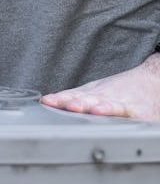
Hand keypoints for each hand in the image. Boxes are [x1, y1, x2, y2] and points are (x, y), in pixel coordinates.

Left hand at [40, 53, 159, 120]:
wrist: (154, 80)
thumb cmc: (123, 88)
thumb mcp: (96, 90)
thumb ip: (75, 97)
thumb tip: (48, 102)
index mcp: (92, 93)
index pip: (71, 96)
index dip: (58, 99)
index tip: (45, 101)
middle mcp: (103, 97)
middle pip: (83, 98)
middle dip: (68, 101)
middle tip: (54, 103)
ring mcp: (119, 102)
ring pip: (100, 103)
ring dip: (86, 105)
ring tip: (74, 107)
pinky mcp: (136, 112)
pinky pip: (123, 112)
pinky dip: (113, 112)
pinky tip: (103, 112)